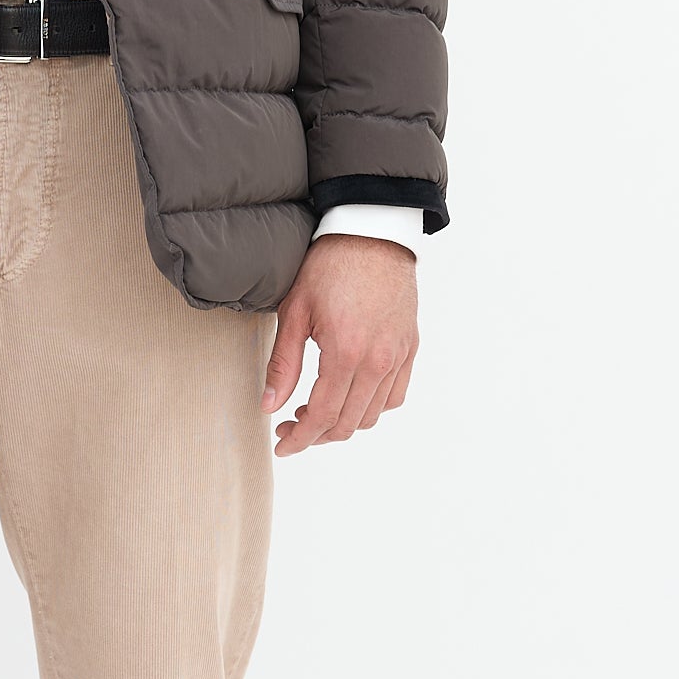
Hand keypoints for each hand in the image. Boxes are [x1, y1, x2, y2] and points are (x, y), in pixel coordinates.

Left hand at [262, 236, 417, 456]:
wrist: (372, 234)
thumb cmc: (330, 266)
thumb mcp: (294, 312)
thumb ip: (282, 364)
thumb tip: (269, 406)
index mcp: (346, 352)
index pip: (323, 416)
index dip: (300, 439)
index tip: (282, 445)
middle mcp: (378, 360)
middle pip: (348, 423)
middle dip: (316, 435)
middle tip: (291, 426)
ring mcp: (398, 355)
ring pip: (372, 415)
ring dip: (342, 424)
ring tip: (316, 410)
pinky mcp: (409, 348)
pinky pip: (394, 396)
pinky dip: (371, 407)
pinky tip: (349, 396)